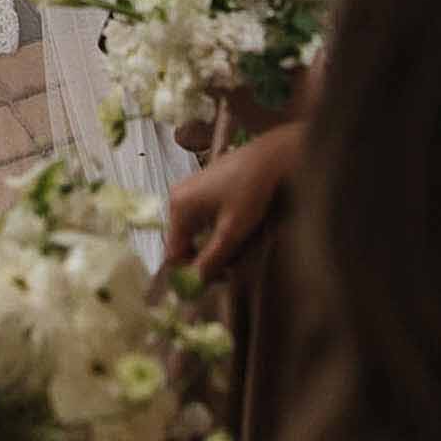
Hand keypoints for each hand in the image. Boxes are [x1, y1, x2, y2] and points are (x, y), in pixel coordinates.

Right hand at [164, 122, 303, 278]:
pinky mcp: (200, 188)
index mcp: (178, 207)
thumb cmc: (250, 190)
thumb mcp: (232, 230)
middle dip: (204, 259)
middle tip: (230, 268)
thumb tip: (194, 284)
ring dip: (211, 246)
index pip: (173, 253)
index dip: (190, 272)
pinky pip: (199, 220)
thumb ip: (211, 259)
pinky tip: (233, 232)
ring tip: (236, 250)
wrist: (268, 157)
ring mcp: (188, 191)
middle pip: (182, 243)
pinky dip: (214, 232)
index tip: (214, 281)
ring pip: (193, 233)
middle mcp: (177, 198)